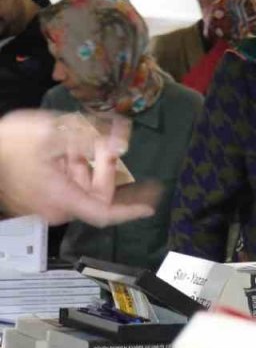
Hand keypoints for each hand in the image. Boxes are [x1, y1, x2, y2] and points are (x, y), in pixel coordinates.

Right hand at [0, 110, 159, 225]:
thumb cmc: (12, 142)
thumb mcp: (57, 133)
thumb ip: (93, 140)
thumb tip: (122, 143)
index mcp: (62, 198)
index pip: (104, 214)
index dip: (129, 212)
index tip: (149, 206)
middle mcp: (55, 208)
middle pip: (95, 193)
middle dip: (105, 168)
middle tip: (108, 143)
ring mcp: (44, 205)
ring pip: (80, 187)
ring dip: (88, 164)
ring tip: (82, 140)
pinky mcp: (37, 198)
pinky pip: (65, 187)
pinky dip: (73, 168)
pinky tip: (67, 149)